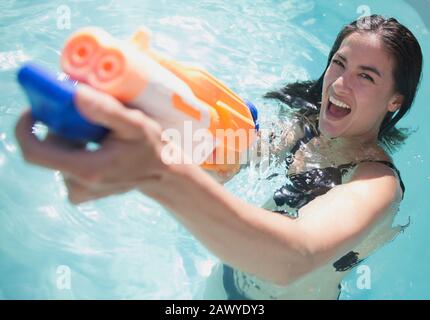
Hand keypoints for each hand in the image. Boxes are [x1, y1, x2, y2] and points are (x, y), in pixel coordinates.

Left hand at [15, 84, 175, 203]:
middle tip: (80, 114)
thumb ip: (105, 110)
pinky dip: (73, 150)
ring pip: (56, 156)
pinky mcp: (82, 192)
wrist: (163, 174)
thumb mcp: (135, 124)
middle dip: (57, 127)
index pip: (34, 152)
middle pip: (47, 150)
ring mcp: (80, 192)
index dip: (25, 128)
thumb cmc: (151, 147)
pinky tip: (95, 147)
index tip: (34, 109)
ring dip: (67, 138)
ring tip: (96, 132)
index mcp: (87, 170)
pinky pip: (64, 165)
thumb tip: (73, 93)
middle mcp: (79, 185)